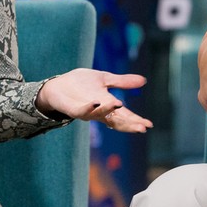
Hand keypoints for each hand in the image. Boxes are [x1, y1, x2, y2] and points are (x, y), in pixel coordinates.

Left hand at [36, 69, 152, 132]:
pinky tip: (96, 103)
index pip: (125, 115)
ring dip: (109, 111)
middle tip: (141, 127)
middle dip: (128, 124)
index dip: (136, 120)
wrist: (58, 85)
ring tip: (120, 105)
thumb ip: (122, 82)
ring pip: (99, 115)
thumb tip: (144, 81)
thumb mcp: (105, 79)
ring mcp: (86, 111)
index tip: (149, 125)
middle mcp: (99, 111)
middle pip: (116, 120)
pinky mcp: (73, 109)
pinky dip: (89, 108)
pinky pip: (82, 111)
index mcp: (108, 105)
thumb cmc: (81, 84)